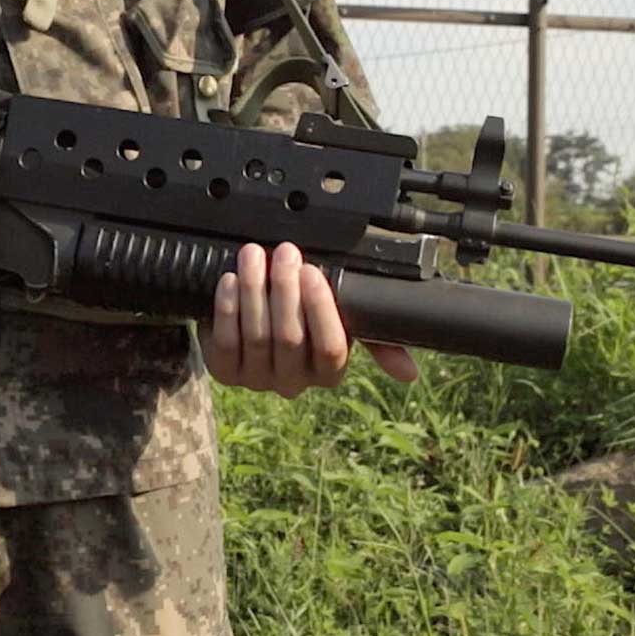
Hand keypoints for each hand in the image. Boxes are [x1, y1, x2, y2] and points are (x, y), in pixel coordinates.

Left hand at [200, 242, 418, 394]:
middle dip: (286, 290)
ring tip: (255, 255)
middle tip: (285, 253)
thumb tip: (409, 374)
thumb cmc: (303, 307)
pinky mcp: (224, 371)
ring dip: (255, 290)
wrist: (251, 313)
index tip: (313, 271)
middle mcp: (294, 382)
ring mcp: (257, 379)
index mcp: (328, 372)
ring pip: (258, 337)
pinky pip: (226, 342)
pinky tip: (230, 280)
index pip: (331, 350)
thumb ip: (376, 336)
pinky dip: (227, 308)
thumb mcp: (343, 317)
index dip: (321, 310)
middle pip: (291, 340)